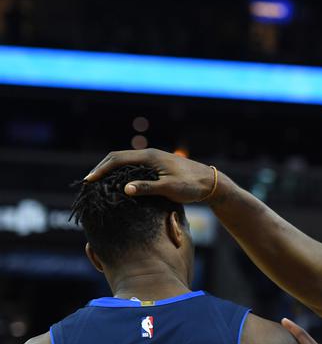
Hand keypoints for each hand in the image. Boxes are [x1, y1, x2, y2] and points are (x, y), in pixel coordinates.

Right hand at [84, 148, 218, 203]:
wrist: (210, 183)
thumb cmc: (192, 186)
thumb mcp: (170, 189)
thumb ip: (148, 188)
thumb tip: (125, 188)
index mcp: (150, 157)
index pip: (117, 159)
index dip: (101, 169)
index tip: (88, 181)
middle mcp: (150, 154)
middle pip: (118, 157)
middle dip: (101, 168)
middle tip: (88, 182)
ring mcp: (154, 159)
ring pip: (125, 161)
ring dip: (110, 170)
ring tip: (98, 183)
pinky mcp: (158, 166)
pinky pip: (133, 166)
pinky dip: (121, 172)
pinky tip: (118, 184)